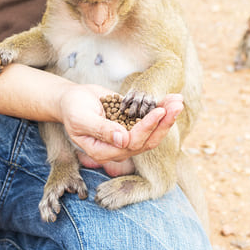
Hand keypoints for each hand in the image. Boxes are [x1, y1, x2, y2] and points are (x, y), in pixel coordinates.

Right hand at [59, 84, 183, 165]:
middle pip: (148, 140)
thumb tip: (123, 140)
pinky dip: (162, 110)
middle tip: (176, 105)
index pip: (132, 143)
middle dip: (164, 123)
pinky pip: (151, 121)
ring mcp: (128, 137)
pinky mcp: (133, 126)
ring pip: (153, 132)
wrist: (72, 100)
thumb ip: (101, 130)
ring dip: (167, 116)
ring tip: (178, 100)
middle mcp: (119, 148)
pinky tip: (172, 98)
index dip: (147, 127)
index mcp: (105, 151)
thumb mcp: (82, 118)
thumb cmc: (73, 110)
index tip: (159, 111)